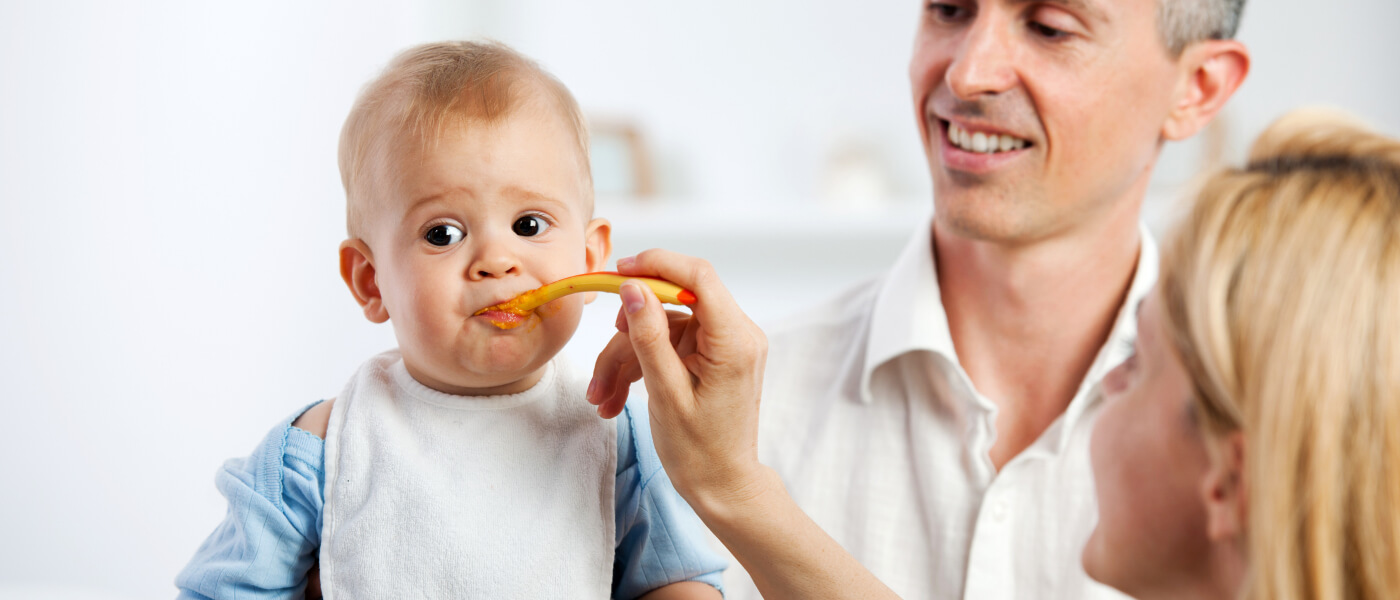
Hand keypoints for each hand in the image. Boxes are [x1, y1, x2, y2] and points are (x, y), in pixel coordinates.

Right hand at [588, 249, 769, 511]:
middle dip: (630, 330)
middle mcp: (737, 334)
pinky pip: (669, 345)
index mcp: (735, 340)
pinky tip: (616, 397)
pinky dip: (640, 366)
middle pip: (673, 304)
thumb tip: (633, 287)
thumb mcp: (666, 393)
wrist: (723, 486)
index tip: (618, 272)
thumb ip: (650, 336)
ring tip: (602, 397)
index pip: (697, 276)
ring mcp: (725, 345)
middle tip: (603, 362)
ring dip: (627, 358)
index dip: (656, 264)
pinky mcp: (712, 356)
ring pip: (663, 329)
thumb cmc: (700, 450)